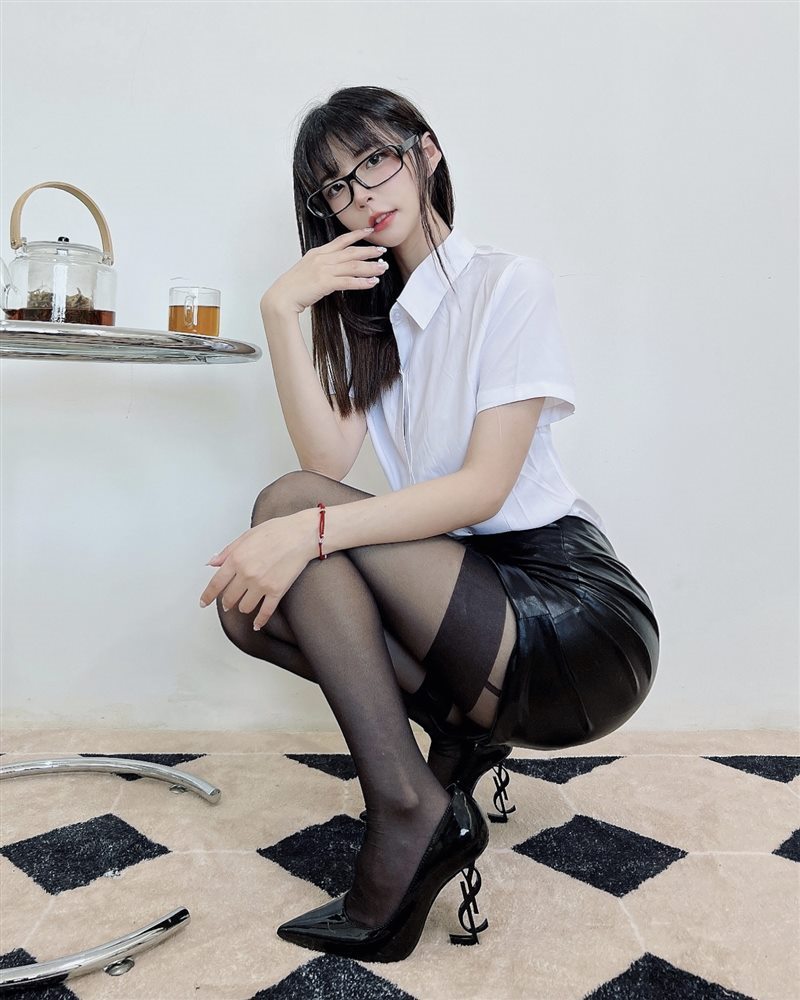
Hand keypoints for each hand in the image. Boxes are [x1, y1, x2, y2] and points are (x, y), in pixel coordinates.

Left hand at [199, 511, 315, 630]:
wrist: (302, 535)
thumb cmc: (277, 531)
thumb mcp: (247, 536)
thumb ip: (228, 551)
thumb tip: (213, 562)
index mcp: (237, 559)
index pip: (216, 584)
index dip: (207, 596)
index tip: (203, 602)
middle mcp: (247, 574)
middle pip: (229, 598)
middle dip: (227, 601)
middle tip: (228, 601)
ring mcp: (262, 584)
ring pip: (245, 607)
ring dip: (243, 607)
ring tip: (245, 604)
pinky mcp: (277, 591)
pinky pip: (265, 612)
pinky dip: (260, 621)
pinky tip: (257, 625)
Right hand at [260, 226, 388, 315]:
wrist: (282, 297)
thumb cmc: (293, 286)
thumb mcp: (308, 269)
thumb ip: (322, 265)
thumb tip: (334, 268)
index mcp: (318, 253)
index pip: (342, 240)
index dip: (357, 234)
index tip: (369, 231)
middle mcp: (322, 258)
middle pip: (351, 252)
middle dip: (369, 251)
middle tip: (382, 251)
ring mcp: (324, 270)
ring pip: (353, 266)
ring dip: (370, 267)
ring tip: (382, 268)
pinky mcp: (325, 283)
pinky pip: (348, 282)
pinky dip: (362, 282)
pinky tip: (372, 282)